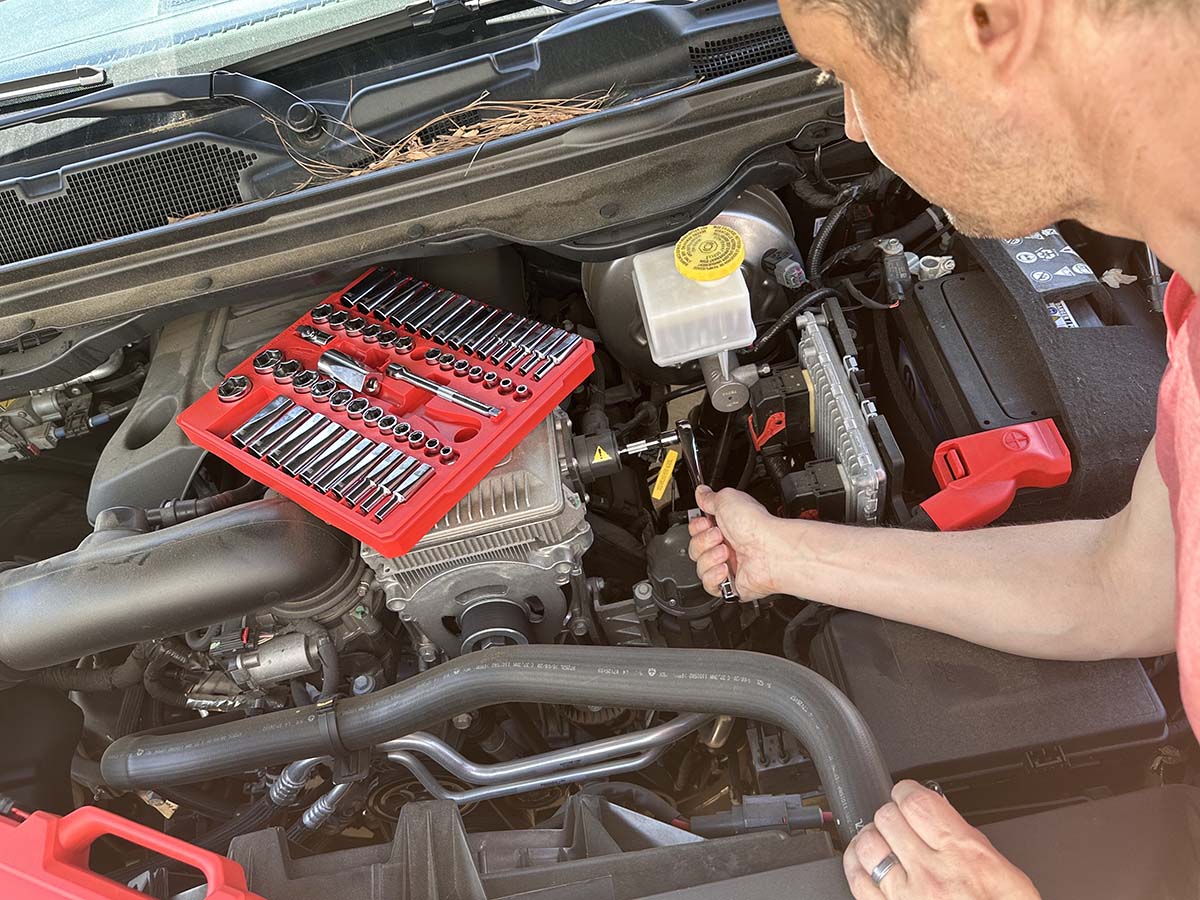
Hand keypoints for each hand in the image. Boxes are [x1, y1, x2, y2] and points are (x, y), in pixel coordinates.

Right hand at [687, 486, 778, 601]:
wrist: (769, 551)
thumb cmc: (755, 526)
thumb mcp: (727, 499)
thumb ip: (709, 498)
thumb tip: (701, 492)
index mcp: (727, 525)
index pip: (697, 530)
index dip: (697, 527)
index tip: (706, 522)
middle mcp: (728, 545)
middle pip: (695, 549)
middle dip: (703, 541)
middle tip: (719, 536)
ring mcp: (730, 565)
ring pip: (700, 567)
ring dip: (709, 558)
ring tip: (726, 552)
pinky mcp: (732, 584)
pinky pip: (710, 585)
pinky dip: (713, 576)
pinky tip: (725, 567)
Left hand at [844, 781, 1038, 898]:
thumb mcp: (1011, 879)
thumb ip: (974, 841)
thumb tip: (945, 816)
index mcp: (964, 855)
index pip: (916, 801)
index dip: (907, 791)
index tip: (909, 796)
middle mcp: (932, 874)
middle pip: (887, 817)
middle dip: (892, 814)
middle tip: (901, 821)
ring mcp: (906, 896)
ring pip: (867, 845)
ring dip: (873, 837)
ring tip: (883, 840)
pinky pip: (857, 881)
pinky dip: (856, 865)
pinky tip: (865, 863)